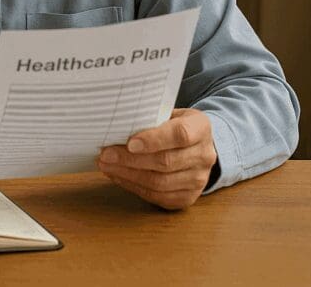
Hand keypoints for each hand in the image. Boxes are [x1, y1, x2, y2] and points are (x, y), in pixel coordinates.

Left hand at [97, 108, 217, 209]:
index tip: (130, 143)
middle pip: (166, 162)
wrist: (196, 146)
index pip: (180, 135)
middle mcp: (204, 155)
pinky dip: (134, 186)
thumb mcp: (168, 113)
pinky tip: (118, 176)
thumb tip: (115, 126)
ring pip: (160, 182)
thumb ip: (149, 118)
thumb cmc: (174, 125)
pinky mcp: (188, 197)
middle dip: (130, 159)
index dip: (154, 140)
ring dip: (128, 175)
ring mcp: (199, 179)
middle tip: (106, 154)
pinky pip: (158, 196)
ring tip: (106, 165)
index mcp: (201, 128)